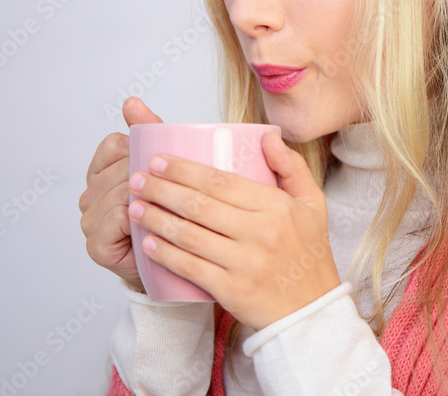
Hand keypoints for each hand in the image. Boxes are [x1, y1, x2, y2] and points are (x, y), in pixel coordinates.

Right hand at [79, 97, 162, 293]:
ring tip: (171, 206)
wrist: (176, 264)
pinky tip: (153, 221)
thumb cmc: (171, 214)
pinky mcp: (96, 245)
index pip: (114, 145)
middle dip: (148, 176)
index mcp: (102, 173)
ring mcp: (89, 221)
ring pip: (119, 192)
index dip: (139, 150)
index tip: (161, 162)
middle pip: (119, 169)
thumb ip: (147, 131)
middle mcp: (89, 196)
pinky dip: (136, 217)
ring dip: (147, 197)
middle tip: (177, 189)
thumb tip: (131, 100)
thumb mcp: (163, 169)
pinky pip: (115, 217)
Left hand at [126, 131, 340, 330]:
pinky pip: (191, 268)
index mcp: (276, 207)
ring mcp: (245, 263)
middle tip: (137, 179)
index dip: (184, 170)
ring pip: (190, 235)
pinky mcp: (232, 290)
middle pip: (199, 205)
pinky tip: (147, 242)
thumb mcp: (313, 205)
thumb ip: (291, 167)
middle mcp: (260, 233)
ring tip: (134, 207)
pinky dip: (165, 254)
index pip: (221, 181)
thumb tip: (267, 136)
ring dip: (156, 219)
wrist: (313, 312)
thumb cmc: (308, 255)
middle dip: (162, 189)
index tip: (158, 160)